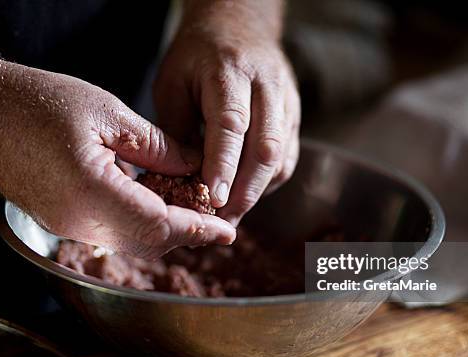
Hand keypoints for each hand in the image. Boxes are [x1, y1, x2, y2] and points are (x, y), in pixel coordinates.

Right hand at [0, 45, 234, 258]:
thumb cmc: (39, 103)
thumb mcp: (108, 115)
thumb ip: (157, 147)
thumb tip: (193, 167)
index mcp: (92, 193)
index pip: (160, 225)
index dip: (198, 229)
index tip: (227, 230)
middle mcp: (80, 221)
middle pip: (149, 242)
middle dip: (188, 233)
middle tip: (218, 222)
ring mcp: (69, 226)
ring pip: (132, 242)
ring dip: (166, 231)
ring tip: (194, 214)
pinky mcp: (63, 222)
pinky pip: (113, 234)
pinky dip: (142, 226)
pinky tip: (158, 207)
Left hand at [154, 1, 300, 225]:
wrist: (239, 24)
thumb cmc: (197, 56)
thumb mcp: (172, 83)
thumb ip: (176, 129)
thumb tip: (182, 180)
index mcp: (230, 72)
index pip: (232, 125)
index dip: (224, 166)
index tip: (213, 200)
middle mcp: (266, 86)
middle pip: (266, 148)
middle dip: (246, 191)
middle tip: (224, 220)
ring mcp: (286, 101)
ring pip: (281, 157)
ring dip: (257, 191)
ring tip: (232, 214)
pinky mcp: (294, 115)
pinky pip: (287, 157)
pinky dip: (268, 181)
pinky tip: (248, 192)